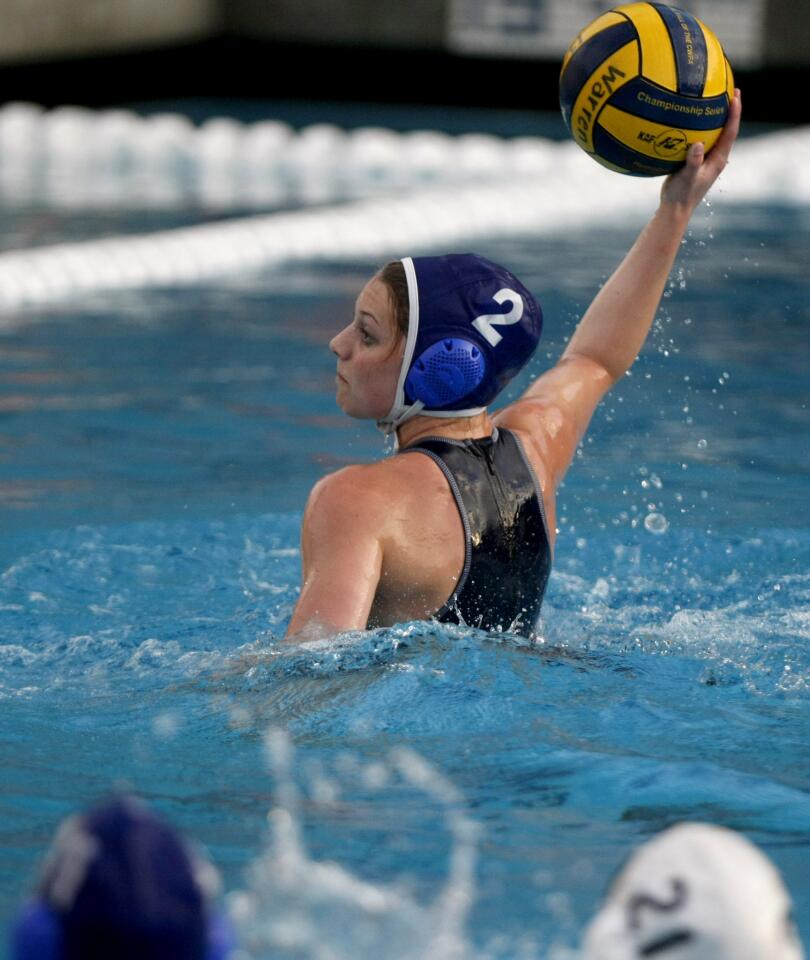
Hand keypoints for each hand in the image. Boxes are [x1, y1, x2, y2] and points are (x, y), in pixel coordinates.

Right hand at [660, 88, 741, 211]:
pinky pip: (700, 140)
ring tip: (713, 100)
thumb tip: (698, 144)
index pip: (730, 132)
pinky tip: (688, 121)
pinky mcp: (695, 162)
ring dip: (715, 118)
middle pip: (727, 130)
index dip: (734, 114)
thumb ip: (693, 162)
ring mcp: (705, 160)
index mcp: (718, 160)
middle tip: (730, 90)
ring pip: (714, 134)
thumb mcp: (686, 178)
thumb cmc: (681, 196)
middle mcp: (715, 158)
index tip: (735, 96)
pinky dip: (699, 128)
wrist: (674, 210)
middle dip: (729, 111)